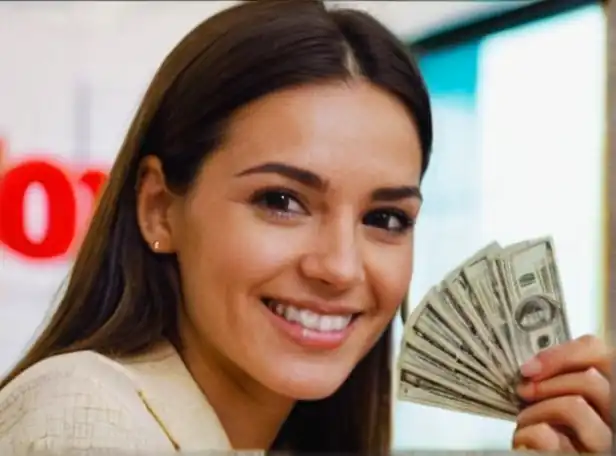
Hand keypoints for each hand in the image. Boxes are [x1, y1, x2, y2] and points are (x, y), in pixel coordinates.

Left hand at [512, 335, 611, 451]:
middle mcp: (615, 420)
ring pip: (575, 406)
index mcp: (611, 397)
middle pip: (591, 380)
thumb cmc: (551, 430)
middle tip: (524, 390)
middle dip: (547, 383)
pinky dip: (527, 432)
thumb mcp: (561, 398)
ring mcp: (603, 444)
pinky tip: (525, 438)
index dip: (563, 354)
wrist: (540, 454)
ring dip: (537, 408)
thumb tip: (534, 366)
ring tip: (525, 418)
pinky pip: (547, 436)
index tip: (531, 367)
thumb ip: (562, 377)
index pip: (603, 355)